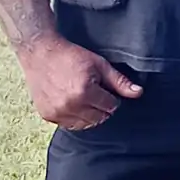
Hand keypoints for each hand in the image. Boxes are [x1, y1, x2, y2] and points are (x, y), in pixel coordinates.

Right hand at [17, 34, 141, 129]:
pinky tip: (74, 104)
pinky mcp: (47, 115)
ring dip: (89, 115)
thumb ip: (119, 82)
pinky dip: (75, 118)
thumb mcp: (99, 65)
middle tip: (96, 94)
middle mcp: (70, 105)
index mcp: (84, 92)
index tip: (105, 90)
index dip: (112, 98)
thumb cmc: (72, 57)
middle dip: (102, 108)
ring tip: (85, 99)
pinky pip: (69, 125)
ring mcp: (57, 112)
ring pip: (84, 124)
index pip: (110, 106)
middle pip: (99, 118)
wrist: (41, 54)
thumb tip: (138, 93)